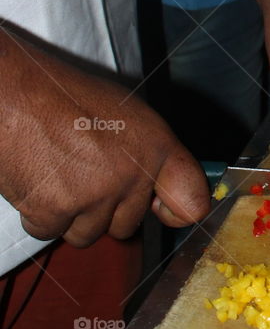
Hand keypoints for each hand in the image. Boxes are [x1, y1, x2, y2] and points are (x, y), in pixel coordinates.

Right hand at [0, 33, 209, 246]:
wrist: (15, 94)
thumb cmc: (67, 98)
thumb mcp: (129, 116)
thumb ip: (152, 157)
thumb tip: (166, 196)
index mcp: (157, 148)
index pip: (193, 202)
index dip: (177, 212)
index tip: (164, 209)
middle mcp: (132, 175)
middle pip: (127, 227)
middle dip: (106, 210)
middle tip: (84, 175)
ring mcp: (94, 197)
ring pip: (88, 234)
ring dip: (72, 216)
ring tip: (59, 174)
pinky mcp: (55, 212)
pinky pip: (51, 233)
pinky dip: (41, 214)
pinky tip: (38, 179)